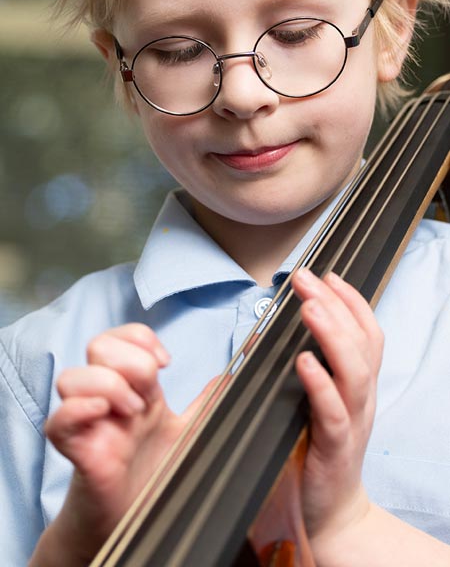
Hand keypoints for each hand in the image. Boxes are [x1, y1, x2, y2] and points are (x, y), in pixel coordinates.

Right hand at [40, 323, 210, 563]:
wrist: (136, 522)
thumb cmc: (154, 474)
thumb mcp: (188, 431)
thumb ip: (207, 403)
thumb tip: (231, 375)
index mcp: (132, 386)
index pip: (123, 336)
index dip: (142, 339)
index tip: (166, 362)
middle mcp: (107, 397)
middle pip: (98, 345)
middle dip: (131, 361)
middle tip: (150, 395)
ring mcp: (89, 422)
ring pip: (71, 376)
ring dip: (108, 385)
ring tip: (134, 413)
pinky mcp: (76, 451)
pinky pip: (58, 420)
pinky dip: (79, 409)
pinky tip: (105, 415)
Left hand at [292, 269, 383, 548]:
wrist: (330, 516)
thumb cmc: (316, 453)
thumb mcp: (316, 403)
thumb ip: (304, 370)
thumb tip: (271, 333)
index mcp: (356, 385)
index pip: (366, 332)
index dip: (351, 300)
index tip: (327, 274)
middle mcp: (361, 399)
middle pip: (361, 342)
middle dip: (335, 303)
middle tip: (306, 277)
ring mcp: (351, 423)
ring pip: (354, 371)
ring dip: (331, 333)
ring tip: (308, 306)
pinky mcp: (335, 450)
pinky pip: (333, 413)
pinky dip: (319, 384)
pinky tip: (303, 361)